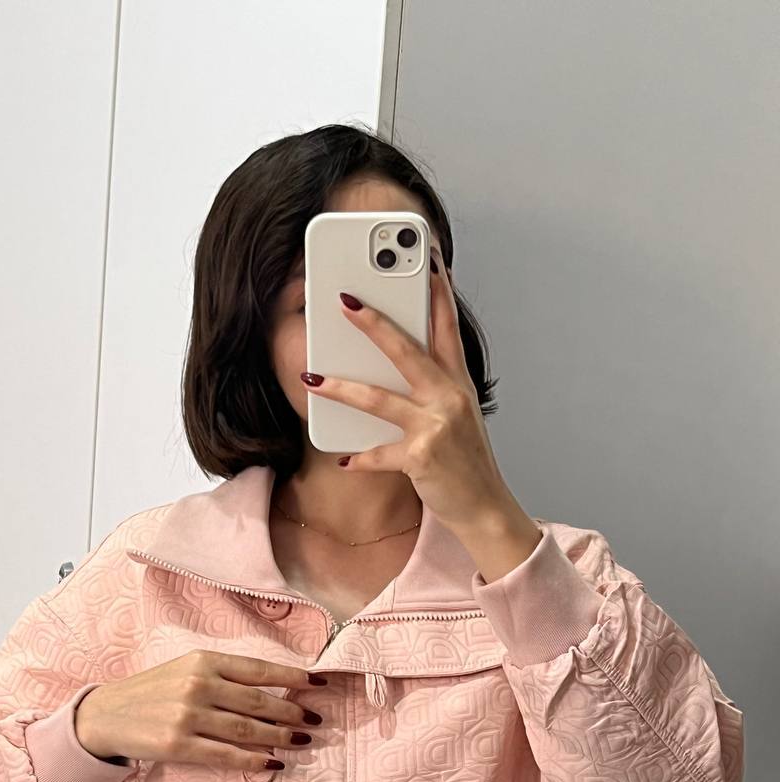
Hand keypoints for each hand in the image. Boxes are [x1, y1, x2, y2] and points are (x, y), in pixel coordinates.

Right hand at [74, 650, 326, 771]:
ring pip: (247, 729)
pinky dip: (253, 760)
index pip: (259, 668)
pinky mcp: (178, 745)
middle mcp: (198, 685)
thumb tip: (273, 689)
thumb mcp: (186, 669)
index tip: (319, 685)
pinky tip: (273, 763)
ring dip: (280, 737)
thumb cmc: (154, 691)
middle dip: (293, 711)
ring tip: (302, 741)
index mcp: (204, 660)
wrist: (106, 715)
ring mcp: (188, 716)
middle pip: (259, 701)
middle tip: (316, 720)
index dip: (293, 677)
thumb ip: (224, 676)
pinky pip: (226, 755)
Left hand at [300, 249, 518, 530]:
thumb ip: (432, 387)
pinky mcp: (422, 457)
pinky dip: (359, 458)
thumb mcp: (456, 416)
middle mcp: (449, 397)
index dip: (437, 291)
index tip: (426, 259)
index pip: (446, 327)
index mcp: (458, 382)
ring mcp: (436, 426)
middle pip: (406, 350)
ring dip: (341, 387)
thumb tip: (390, 364)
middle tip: (344, 299)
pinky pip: (379, 454)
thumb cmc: (465, 461)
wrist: (485, 508)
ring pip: (379, 399)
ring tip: (311, 376)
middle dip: (374, 323)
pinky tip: (344, 459)